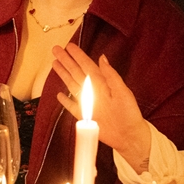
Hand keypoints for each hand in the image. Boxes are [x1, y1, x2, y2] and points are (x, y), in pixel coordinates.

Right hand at [51, 43, 151, 171]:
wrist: (129, 136)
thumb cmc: (129, 114)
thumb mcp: (123, 92)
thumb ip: (111, 76)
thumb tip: (102, 58)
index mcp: (103, 84)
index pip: (88, 66)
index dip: (78, 56)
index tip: (69, 46)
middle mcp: (94, 91)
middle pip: (77, 73)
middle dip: (66, 61)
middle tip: (56, 49)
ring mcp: (88, 104)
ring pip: (72, 86)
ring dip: (63, 75)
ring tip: (55, 63)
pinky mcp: (85, 117)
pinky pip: (72, 107)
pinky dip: (65, 101)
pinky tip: (59, 94)